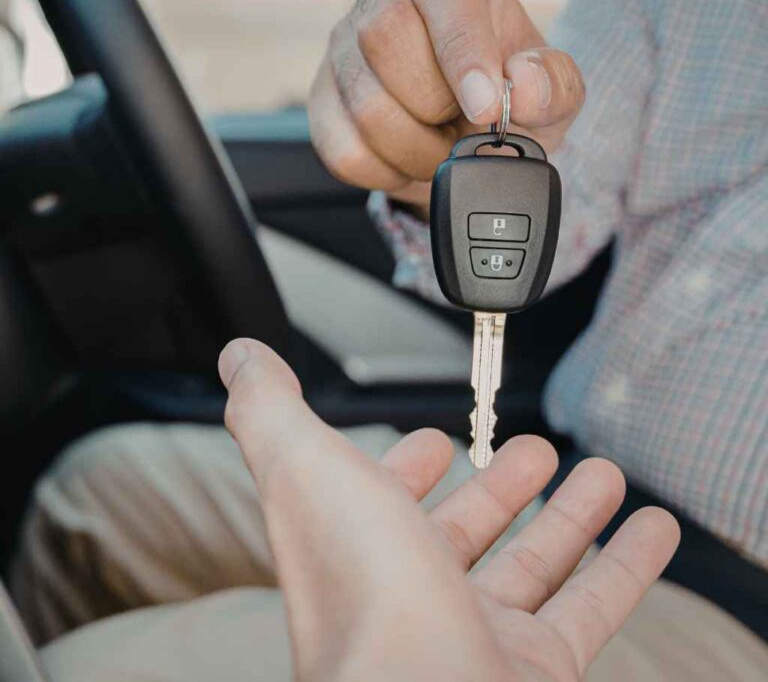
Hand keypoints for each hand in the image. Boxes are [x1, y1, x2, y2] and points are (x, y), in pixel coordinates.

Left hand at [219, 338, 679, 681]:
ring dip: (570, 516)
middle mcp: (413, 594)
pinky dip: (625, 564)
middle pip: (466, 531)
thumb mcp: (305, 466)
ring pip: (533, 564)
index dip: (407, 466)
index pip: (382, 499)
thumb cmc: (362, 594)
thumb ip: (270, 409)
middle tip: (535, 454)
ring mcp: (474, 635)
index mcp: (360, 546)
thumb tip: (241, 359)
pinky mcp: (535, 669)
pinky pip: (593, 606)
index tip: (435, 442)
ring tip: (601, 474)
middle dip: (500, 488)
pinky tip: (650, 529)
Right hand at [308, 0, 584, 216]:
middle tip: (464, 125)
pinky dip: (389, 172)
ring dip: (417, 148)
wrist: (463, 128)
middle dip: (434, 103)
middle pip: (385, 35)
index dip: (463, 51)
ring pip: (364, 102)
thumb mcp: (551, 90)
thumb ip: (553, 85)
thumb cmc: (503, 93)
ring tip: (445, 149)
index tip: (486, 107)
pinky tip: (412, 160)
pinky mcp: (323, 102)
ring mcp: (343, 47)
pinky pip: (346, 150)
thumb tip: (523, 84)